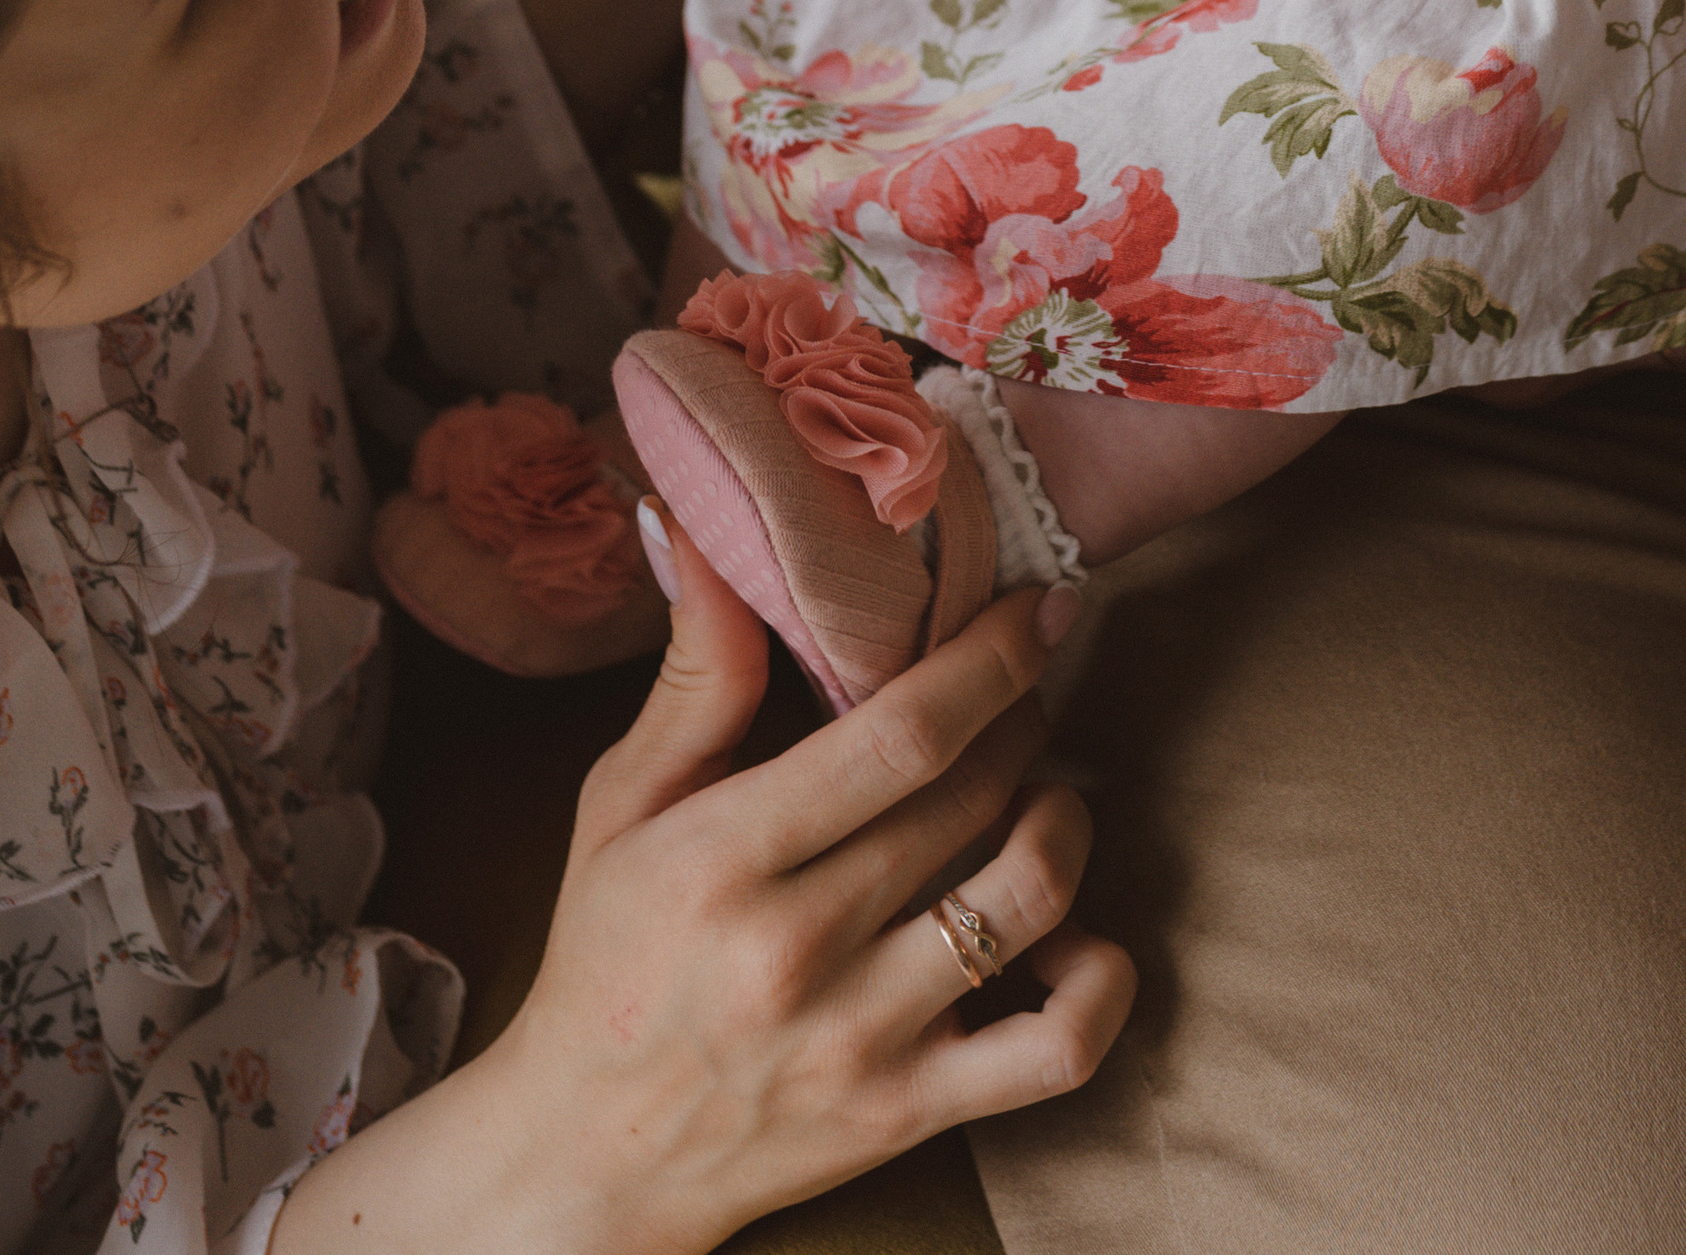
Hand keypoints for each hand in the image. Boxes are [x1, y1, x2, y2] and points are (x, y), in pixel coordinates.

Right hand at [273, 535, 1128, 1254]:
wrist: (586, 1159)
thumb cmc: (608, 957)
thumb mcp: (622, 805)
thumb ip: (693, 670)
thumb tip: (697, 525)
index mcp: (725, 857)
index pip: (900, 735)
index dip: (991, 657)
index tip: (1042, 603)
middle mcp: (800, 949)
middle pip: (975, 798)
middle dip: (1027, 718)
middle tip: (1028, 687)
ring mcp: (863, 1040)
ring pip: (1029, 902)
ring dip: (1067, 822)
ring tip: (1045, 791)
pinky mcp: (908, 1116)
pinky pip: (1055, 1050)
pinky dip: (1100, 980)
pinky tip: (1074, 930)